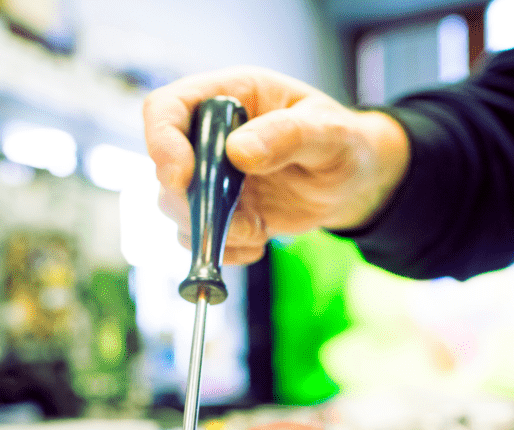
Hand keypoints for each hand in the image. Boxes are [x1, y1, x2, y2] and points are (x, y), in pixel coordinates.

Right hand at [143, 67, 408, 264]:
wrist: (352, 183)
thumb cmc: (342, 142)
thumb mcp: (329, 132)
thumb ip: (288, 134)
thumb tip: (238, 151)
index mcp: (229, 96)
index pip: (166, 108)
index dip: (161, 141)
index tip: (180, 177)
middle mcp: (209, 136)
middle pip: (165, 167)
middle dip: (190, 202)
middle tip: (236, 221)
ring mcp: (210, 176)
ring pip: (175, 206)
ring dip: (208, 229)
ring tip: (257, 232)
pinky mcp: (219, 211)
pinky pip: (198, 236)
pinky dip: (224, 249)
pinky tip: (260, 242)